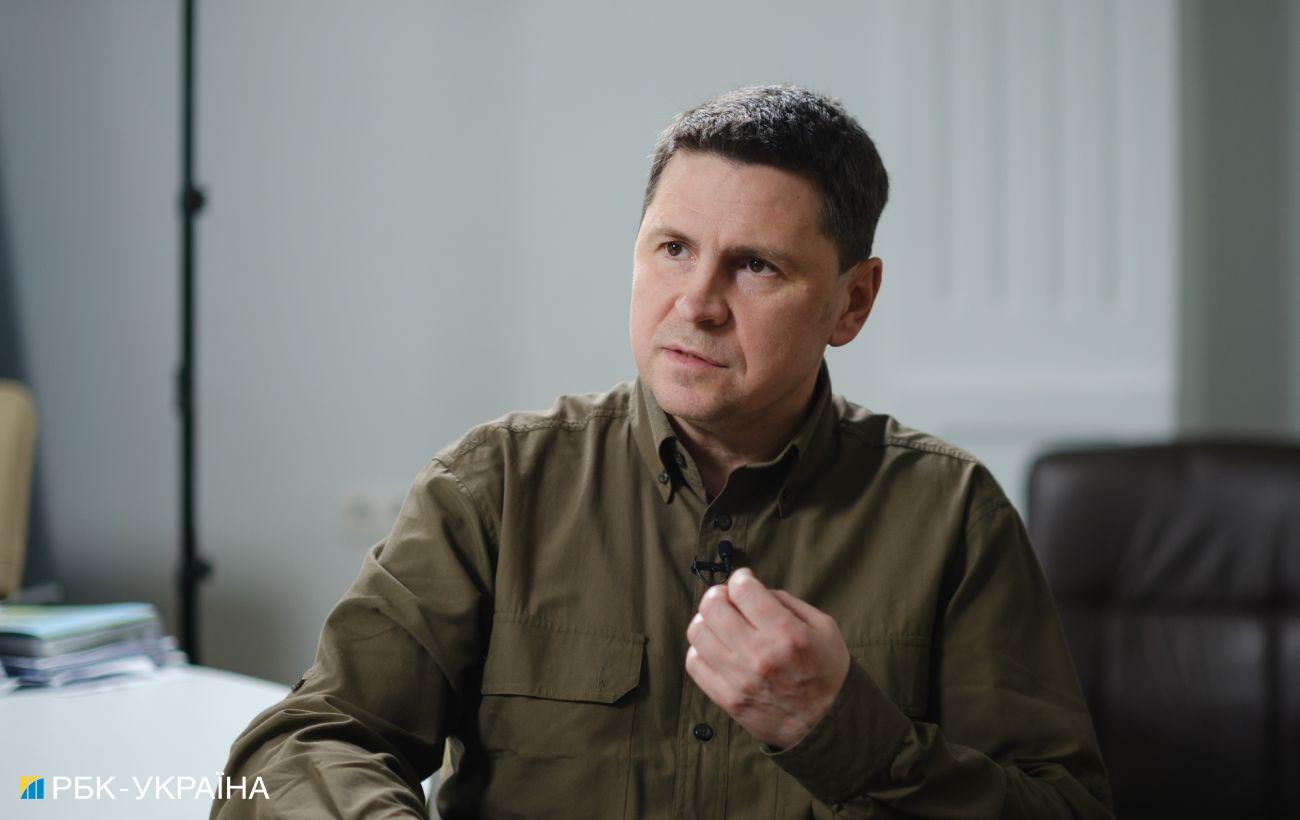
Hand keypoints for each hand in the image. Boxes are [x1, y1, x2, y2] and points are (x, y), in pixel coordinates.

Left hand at [684, 567, 850, 749]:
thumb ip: (788, 602)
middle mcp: (759, 655)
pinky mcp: (727, 699)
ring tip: (719, 622)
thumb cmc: (826, 671)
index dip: (741, 578)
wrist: (826, 725)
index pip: (743, 590)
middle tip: (728, 598)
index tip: (745, 581)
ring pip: (698, 633)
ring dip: (705, 620)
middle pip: (713, 607)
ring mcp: (739, 679)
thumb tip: (754, 590)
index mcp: (786, 633)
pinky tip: (715, 647)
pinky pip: (694, 664)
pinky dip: (699, 649)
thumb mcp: (823, 627)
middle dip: (718, 594)